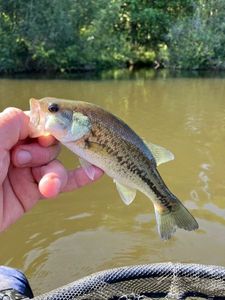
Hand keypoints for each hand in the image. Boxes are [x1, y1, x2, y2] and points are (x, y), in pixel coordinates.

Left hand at [0, 108, 102, 230]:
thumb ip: (14, 122)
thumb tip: (37, 118)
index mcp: (5, 134)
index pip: (37, 123)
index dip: (45, 130)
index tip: (44, 138)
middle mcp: (17, 150)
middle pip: (49, 143)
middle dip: (42, 153)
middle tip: (22, 161)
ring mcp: (26, 171)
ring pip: (55, 164)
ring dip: (53, 175)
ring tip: (46, 187)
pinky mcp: (34, 192)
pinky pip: (61, 183)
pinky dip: (78, 179)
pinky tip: (95, 173)